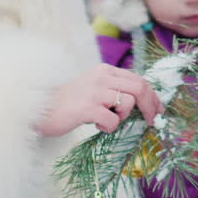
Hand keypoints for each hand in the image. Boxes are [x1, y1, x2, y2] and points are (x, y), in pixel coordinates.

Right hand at [36, 64, 164, 136]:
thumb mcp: (93, 88)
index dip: (153, 96)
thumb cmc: (68, 102)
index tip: (158, 110)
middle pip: (139, 88)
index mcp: (105, 70)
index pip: (138, 79)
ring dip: (123, 117)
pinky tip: (96, 126)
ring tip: (108, 121)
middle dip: (151, 106)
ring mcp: (94, 91)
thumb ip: (113, 90)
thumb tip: (142, 103)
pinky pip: (112, 119)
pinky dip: (109, 127)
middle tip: (151, 121)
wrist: (40, 108)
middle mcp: (102, 77)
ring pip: (128, 103)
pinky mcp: (87, 108)